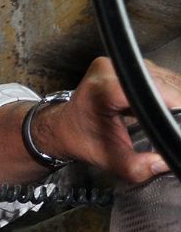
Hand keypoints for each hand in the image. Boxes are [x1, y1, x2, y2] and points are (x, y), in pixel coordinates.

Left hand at [39, 56, 180, 182]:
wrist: (63, 126)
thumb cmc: (81, 140)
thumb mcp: (108, 159)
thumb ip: (136, 166)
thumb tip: (165, 163)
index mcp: (103, 88)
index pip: (151, 91)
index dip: (172, 106)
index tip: (177, 124)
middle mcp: (111, 70)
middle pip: (162, 84)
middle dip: (174, 106)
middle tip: (173, 127)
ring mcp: (120, 65)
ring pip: (165, 79)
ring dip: (172, 99)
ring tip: (168, 119)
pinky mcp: (127, 65)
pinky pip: (159, 77)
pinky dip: (166, 93)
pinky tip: (162, 108)